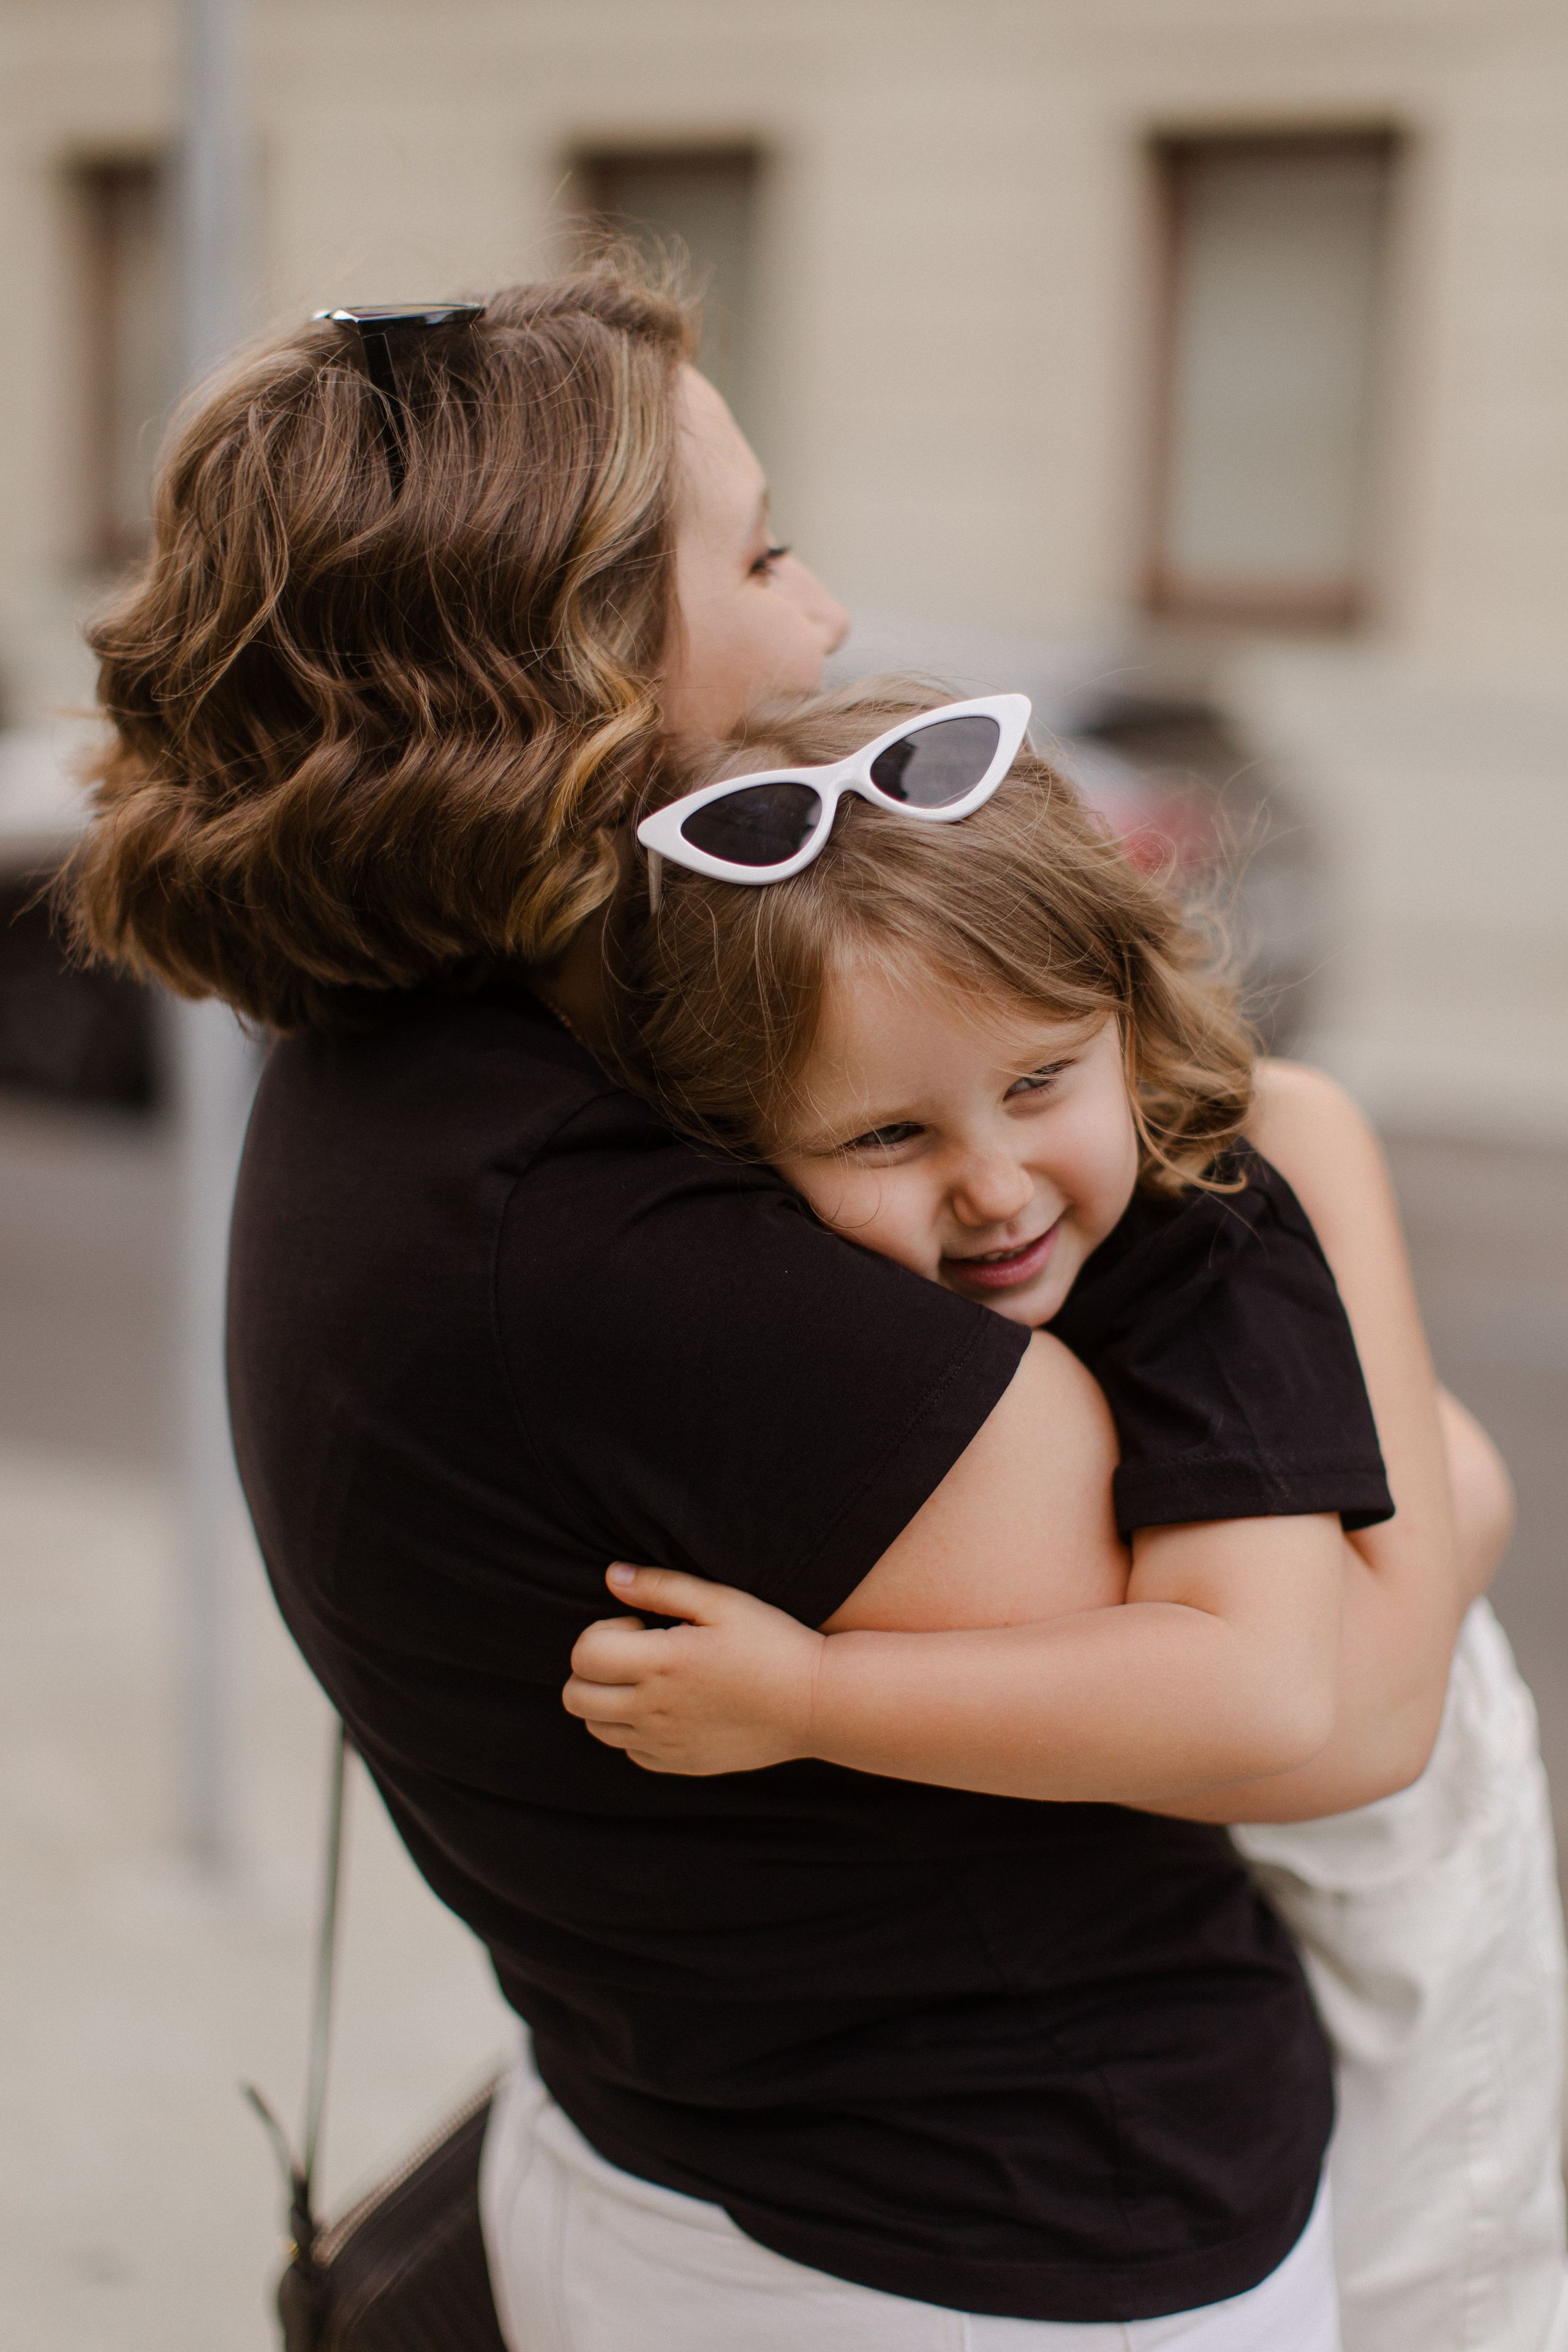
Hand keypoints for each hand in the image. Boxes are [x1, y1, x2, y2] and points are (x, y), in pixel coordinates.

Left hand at [562, 1565, 823, 1774]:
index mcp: (663, 1664)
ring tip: (652, 1678)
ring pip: (595, 1727)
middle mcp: (655, 1710)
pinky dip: (634, 1728)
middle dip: (593, 1667)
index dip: (601, 1632)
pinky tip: (670, 1705)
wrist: (815, 1703)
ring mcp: (664, 1743)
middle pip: (575, 1696)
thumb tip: (611, 1577)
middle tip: (637, 1652)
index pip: (583, 1654)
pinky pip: (629, 1751)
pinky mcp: (679, 1764)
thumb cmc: (772, 1643)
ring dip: (608, 1698)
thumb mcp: (722, 1601)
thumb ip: (661, 1587)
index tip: (639, 1626)